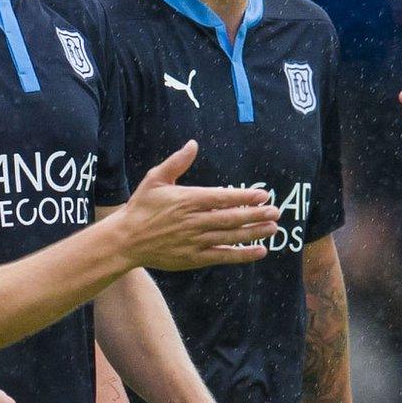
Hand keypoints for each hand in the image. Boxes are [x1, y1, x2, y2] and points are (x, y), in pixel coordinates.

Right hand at [117, 141, 278, 270]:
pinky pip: (222, 257)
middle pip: (231, 219)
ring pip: (230, 237)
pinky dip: (242, 255)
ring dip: (254, 233)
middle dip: (256, 215)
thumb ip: (177, 162)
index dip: (244, 197)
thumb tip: (193, 144)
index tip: (263, 196)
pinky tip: (259, 251)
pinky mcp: (194, 258)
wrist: (125, 240)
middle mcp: (194, 221)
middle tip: (276, 212)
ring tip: (273, 229)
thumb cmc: (141, 207)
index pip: (222, 199)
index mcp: (187, 200)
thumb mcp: (155, 179)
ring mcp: (195, 241)